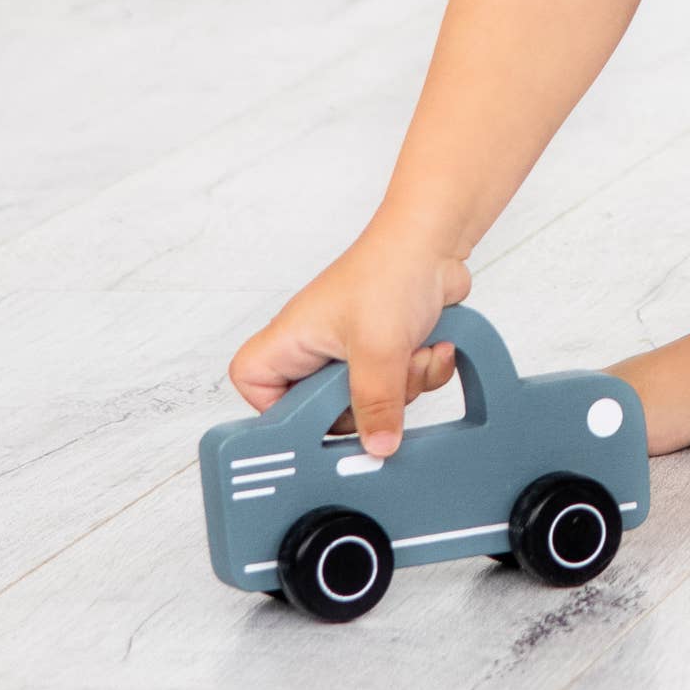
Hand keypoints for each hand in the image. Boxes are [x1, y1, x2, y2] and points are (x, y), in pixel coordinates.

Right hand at [228, 232, 470, 454]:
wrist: (437, 242)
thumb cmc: (389, 270)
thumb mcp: (378, 349)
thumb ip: (375, 404)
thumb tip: (376, 447)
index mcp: (292, 339)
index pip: (253, 383)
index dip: (276, 409)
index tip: (314, 418)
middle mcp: (316, 348)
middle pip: (322, 410)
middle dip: (366, 404)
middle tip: (382, 386)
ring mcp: (352, 351)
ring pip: (369, 402)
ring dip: (404, 386)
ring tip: (413, 354)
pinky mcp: (386, 352)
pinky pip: (400, 388)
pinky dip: (421, 374)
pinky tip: (432, 348)